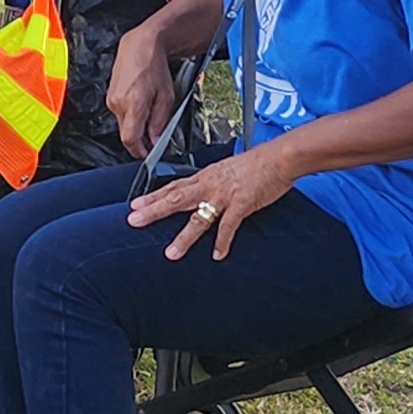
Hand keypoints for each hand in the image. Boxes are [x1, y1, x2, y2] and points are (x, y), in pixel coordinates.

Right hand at [111, 35, 181, 161]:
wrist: (139, 46)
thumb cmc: (155, 67)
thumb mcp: (166, 97)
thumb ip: (160, 122)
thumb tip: (155, 142)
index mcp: (133, 104)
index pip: (130, 139)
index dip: (140, 151)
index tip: (149, 155)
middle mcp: (117, 104)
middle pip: (126, 134)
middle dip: (140, 140)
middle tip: (154, 139)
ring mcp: (111, 100)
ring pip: (123, 125)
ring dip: (136, 127)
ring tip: (150, 115)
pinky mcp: (109, 96)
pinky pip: (120, 115)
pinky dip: (131, 117)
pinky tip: (141, 106)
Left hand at [127, 143, 299, 261]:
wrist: (278, 158)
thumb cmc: (255, 164)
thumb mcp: (225, 170)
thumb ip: (211, 182)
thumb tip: (200, 192)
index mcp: (205, 177)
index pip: (173, 187)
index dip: (153, 196)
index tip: (135, 205)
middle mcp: (210, 186)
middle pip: (176, 199)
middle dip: (154, 211)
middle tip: (133, 221)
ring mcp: (224, 196)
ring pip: (198, 218)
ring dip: (184, 238)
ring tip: (171, 254)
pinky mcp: (242, 204)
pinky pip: (229, 226)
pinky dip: (222, 242)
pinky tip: (217, 255)